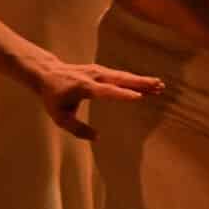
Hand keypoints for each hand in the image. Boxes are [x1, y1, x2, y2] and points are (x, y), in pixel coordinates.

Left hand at [34, 60, 164, 139]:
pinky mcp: (102, 70)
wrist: (48, 73)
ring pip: (123, 76)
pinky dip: (135, 79)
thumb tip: (97, 138)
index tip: (139, 97)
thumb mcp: (60, 118)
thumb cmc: (54, 97)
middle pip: (120, 79)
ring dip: (141, 80)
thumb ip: (78, 129)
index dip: (122, 94)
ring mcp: (98, 71)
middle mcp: (93, 76)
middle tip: (158, 87)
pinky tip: (148, 84)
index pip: (106, 91)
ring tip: (159, 85)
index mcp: (83, 87)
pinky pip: (121, 75)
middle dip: (140, 83)